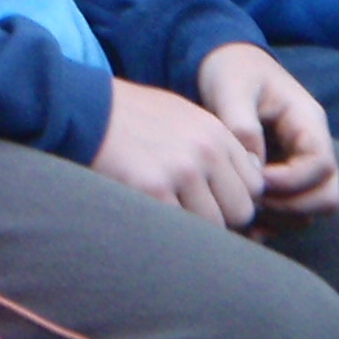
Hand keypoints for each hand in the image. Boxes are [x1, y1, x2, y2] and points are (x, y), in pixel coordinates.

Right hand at [91, 76, 263, 227]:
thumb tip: (249, 181)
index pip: (254, 185)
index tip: (213, 201)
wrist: (85, 108)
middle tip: (189, 212)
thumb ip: (217, 146)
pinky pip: (180, 229)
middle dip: (220, 218)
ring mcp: (181, 170)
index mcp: (216, 132)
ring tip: (166, 211)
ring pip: (213, 226)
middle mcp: (205, 150)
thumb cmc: (131, 117)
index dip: (235, 198)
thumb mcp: (183, 116)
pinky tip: (151, 214)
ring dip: (193, 228)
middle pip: (241, 210)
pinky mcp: (153, 190)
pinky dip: (169, 230)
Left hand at [196, 43, 338, 220]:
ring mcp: (301, 164)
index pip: (321, 165)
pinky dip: (271, 221)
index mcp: (307, 122)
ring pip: (311, 210)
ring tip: (243, 209)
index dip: (291, 181)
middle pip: (328, 195)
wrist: (225, 63)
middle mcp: (312, 147)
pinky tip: (241, 218)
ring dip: (281, 218)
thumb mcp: (231, 88)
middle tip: (250, 200)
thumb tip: (254, 167)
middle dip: (291, 207)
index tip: (255, 179)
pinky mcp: (285, 178)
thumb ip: (242, 125)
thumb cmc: (231, 71)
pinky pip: (291, 212)